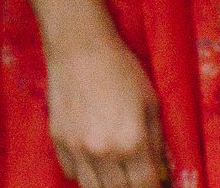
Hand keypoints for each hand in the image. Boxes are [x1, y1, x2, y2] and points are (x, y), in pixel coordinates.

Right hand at [44, 26, 167, 187]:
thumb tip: (161, 173)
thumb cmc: (121, 69)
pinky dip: (84, 174)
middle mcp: (104, 151)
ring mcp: (77, 148)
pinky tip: (94, 160)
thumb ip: (158, 143)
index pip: (146, 186)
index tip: (155, 184)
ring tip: (116, 174)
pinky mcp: (58, 141)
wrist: (80, 47)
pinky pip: (72, 173)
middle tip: (135, 178)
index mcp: (132, 141)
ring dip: (107, 185)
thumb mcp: (151, 103)